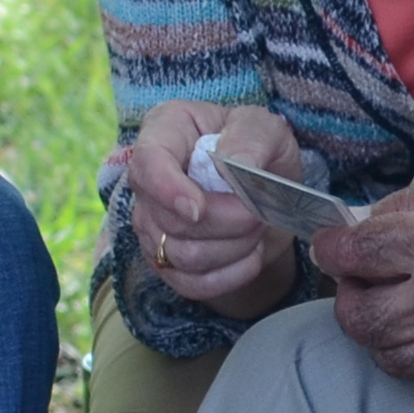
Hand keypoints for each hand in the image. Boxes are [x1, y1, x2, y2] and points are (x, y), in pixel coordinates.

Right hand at [125, 102, 299, 313]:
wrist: (267, 194)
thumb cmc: (258, 151)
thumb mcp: (265, 129)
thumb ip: (251, 138)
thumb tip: (233, 163)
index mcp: (165, 131)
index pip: (147, 163)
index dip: (168, 190)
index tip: (198, 209)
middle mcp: (147, 180)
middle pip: (171, 219)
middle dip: (227, 222)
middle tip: (259, 212)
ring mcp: (151, 224)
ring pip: (183, 255)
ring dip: (234, 248)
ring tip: (257, 229)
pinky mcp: (165, 261)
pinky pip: (191, 284)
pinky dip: (231, 275)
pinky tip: (251, 255)